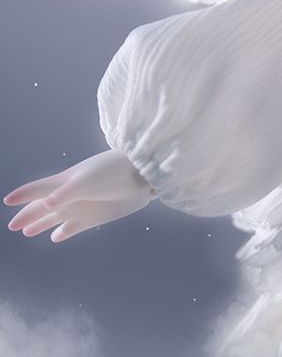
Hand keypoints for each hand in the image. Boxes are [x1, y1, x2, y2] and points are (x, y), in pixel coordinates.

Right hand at [4, 149, 154, 242]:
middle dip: (27, 214)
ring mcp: (82, 206)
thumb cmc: (113, 170)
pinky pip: (74, 227)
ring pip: (55, 217)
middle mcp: (70, 195)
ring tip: (27, 231)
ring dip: (41, 224)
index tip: (8, 200)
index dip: (23, 195)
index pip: (38, 189)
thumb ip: (67, 192)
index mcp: (65, 182)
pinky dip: (64, 232)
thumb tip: (46, 204)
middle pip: (42, 207)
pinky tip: (56, 237)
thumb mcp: (87, 180)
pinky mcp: (95, 217)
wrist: (142, 174)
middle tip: (12, 226)